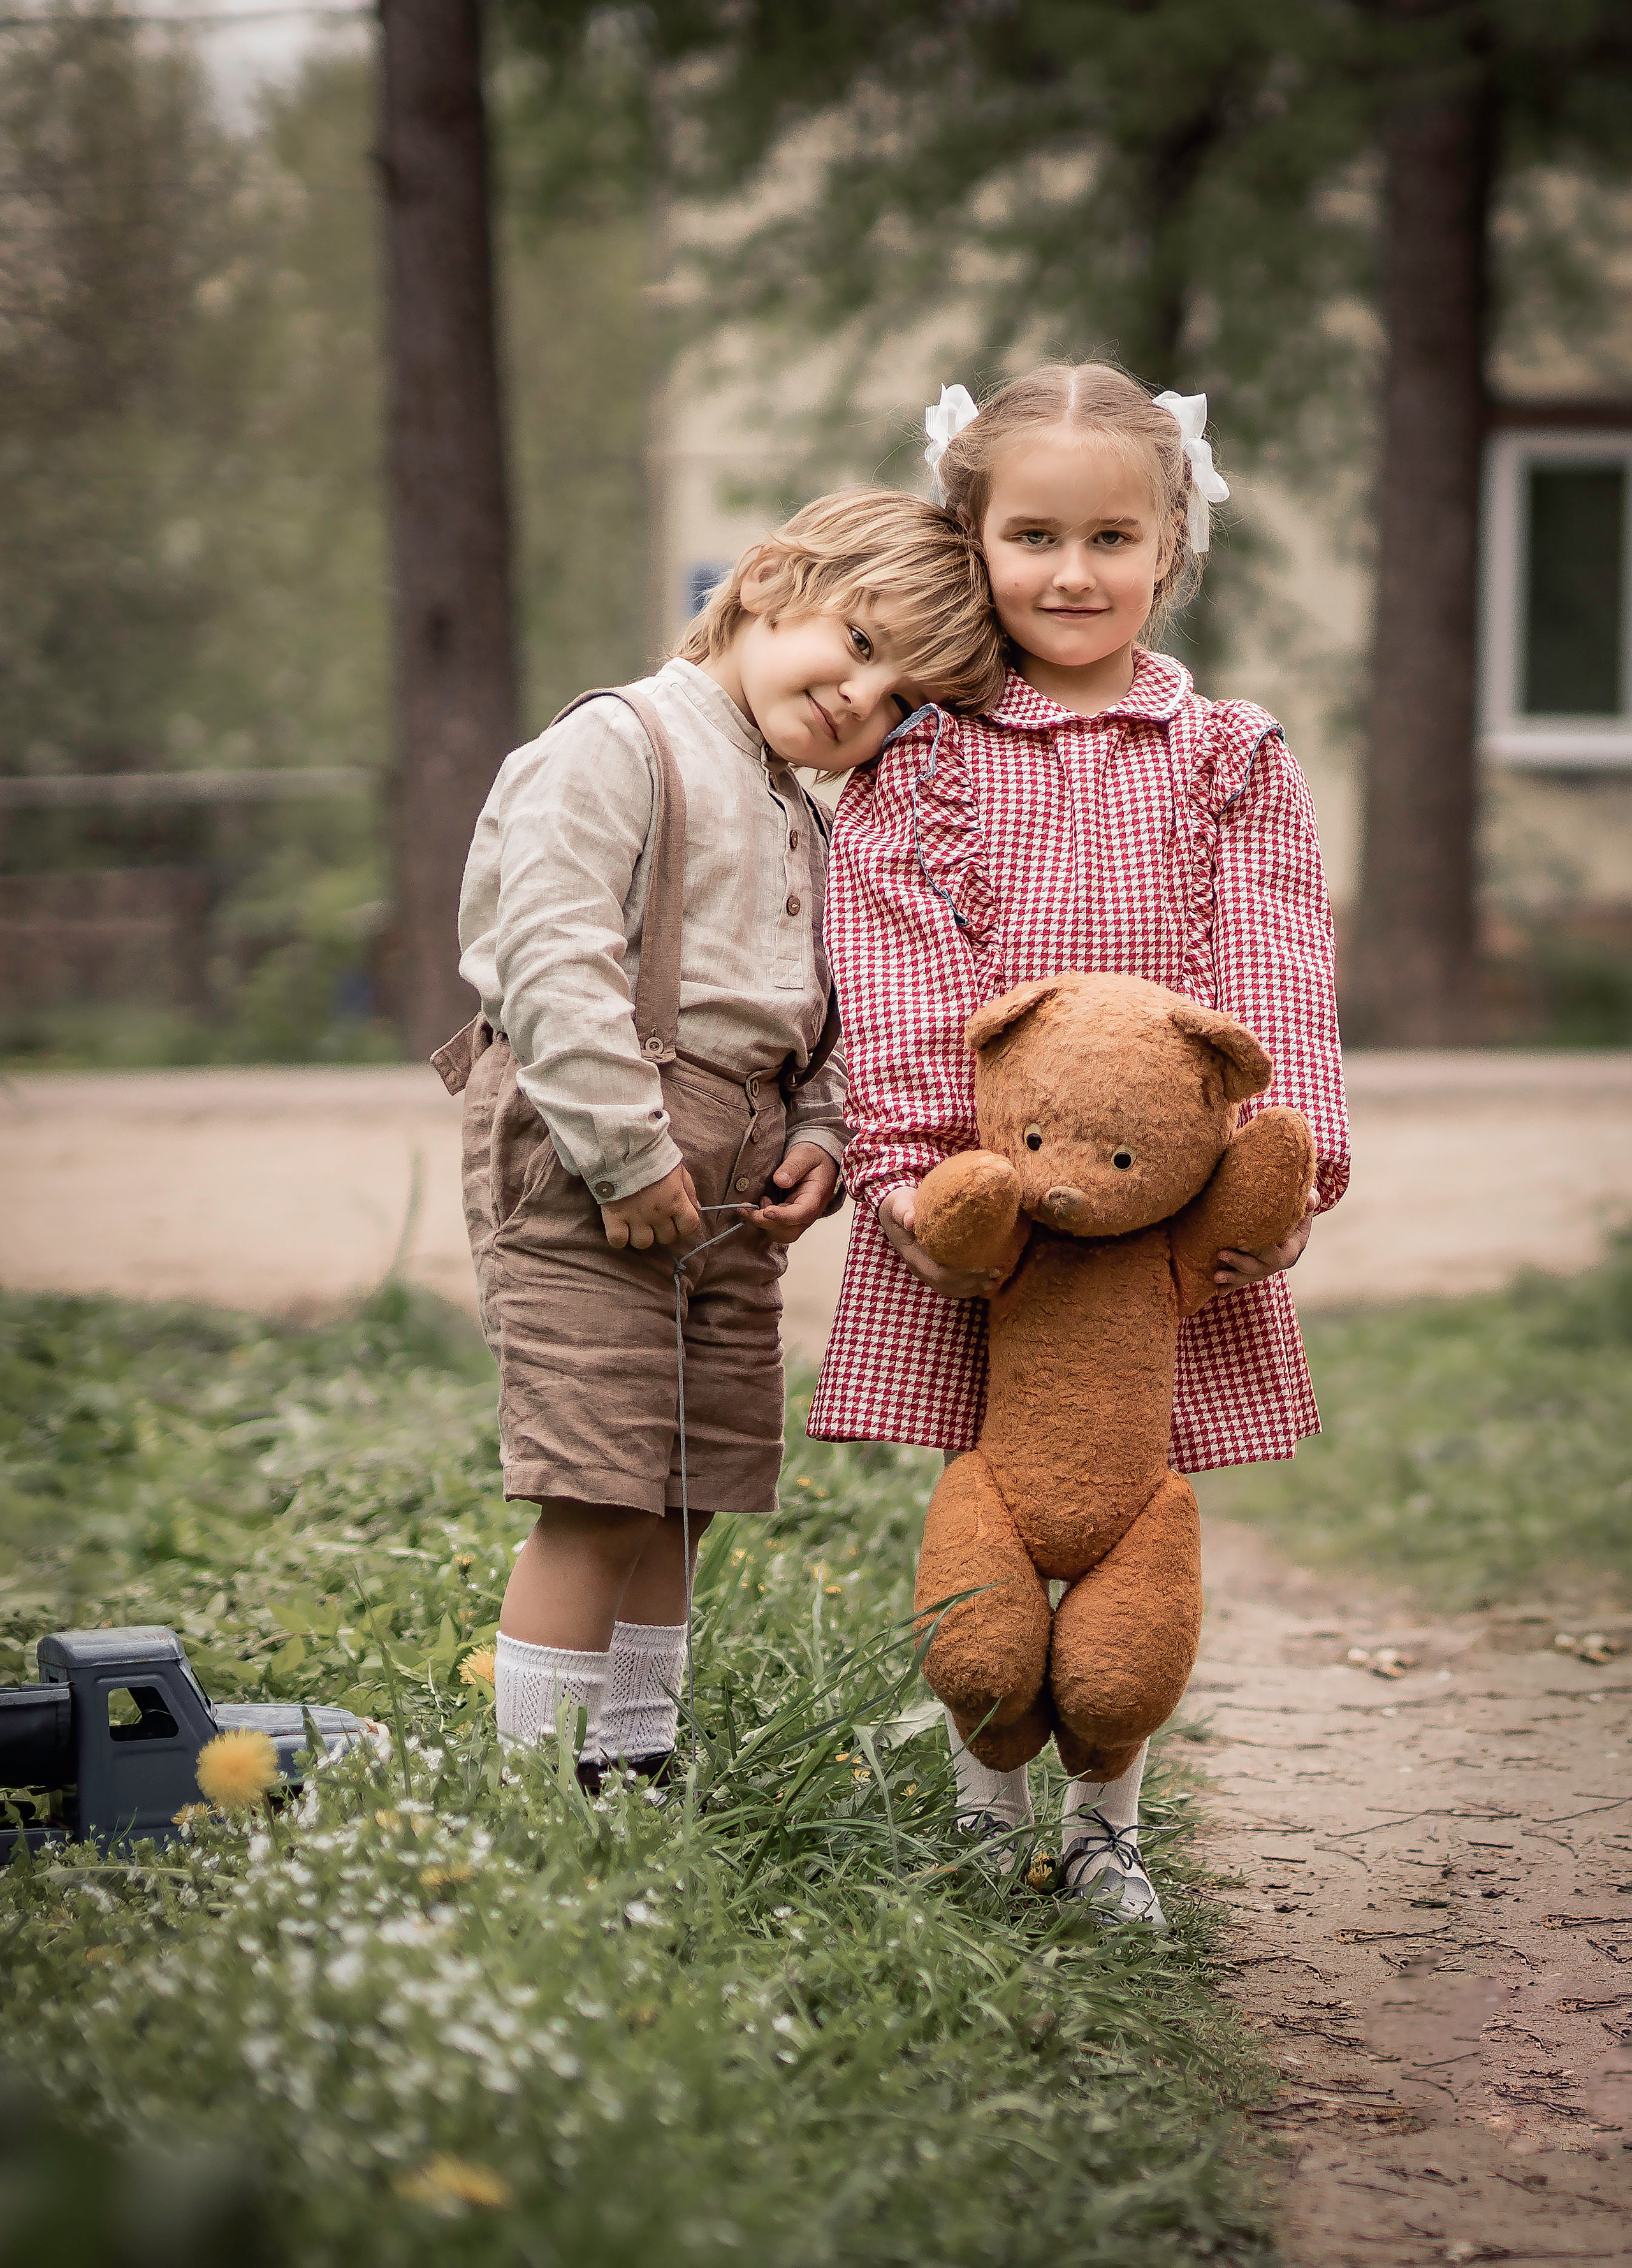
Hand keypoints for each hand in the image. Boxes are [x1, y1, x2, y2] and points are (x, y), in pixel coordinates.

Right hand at [600, 1162, 700, 1250]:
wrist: (623, 1145)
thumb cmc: (653, 1154)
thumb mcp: (678, 1168)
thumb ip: (689, 1189)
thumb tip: (697, 1209)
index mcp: (676, 1201)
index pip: (690, 1227)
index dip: (684, 1225)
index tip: (677, 1219)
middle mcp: (658, 1213)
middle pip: (667, 1238)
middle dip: (663, 1229)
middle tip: (654, 1217)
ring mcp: (636, 1217)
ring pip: (644, 1243)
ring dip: (642, 1235)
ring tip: (637, 1222)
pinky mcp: (614, 1217)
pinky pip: (618, 1241)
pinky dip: (620, 1238)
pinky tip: (620, 1227)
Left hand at [741, 1142, 839, 1245]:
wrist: (819, 1161)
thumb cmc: (813, 1156)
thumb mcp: (805, 1154)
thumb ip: (794, 1166)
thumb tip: (780, 1180)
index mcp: (816, 1198)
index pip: (801, 1214)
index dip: (782, 1216)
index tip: (766, 1211)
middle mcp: (808, 1213)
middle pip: (788, 1231)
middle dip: (764, 1223)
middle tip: (745, 1209)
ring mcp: (798, 1218)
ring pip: (780, 1233)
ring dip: (761, 1223)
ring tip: (749, 1206)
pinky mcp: (788, 1218)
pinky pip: (775, 1228)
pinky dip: (761, 1221)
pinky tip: (754, 1206)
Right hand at [878, 1185, 1026, 1300]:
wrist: (895, 1210)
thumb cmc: (901, 1205)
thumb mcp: (900, 1205)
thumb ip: (904, 1211)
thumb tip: (910, 1221)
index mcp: (914, 1257)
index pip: (939, 1274)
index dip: (962, 1274)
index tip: (983, 1266)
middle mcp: (919, 1269)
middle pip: (948, 1285)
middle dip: (973, 1282)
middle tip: (996, 1271)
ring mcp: (926, 1271)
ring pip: (951, 1289)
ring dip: (974, 1287)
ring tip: (996, 1279)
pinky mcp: (934, 1269)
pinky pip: (952, 1286)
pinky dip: (970, 1286)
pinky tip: (985, 1281)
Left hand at [1214, 1190, 1315, 1290]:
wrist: (1294, 1216)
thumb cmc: (1298, 1205)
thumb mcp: (1307, 1200)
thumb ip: (1309, 1200)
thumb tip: (1310, 1200)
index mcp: (1294, 1247)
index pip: (1278, 1255)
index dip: (1261, 1251)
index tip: (1242, 1244)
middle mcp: (1281, 1262)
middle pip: (1261, 1268)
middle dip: (1240, 1263)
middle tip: (1220, 1254)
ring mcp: (1269, 1267)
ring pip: (1250, 1276)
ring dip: (1233, 1277)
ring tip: (1215, 1276)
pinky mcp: (1258, 1268)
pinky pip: (1244, 1279)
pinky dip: (1232, 1285)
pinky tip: (1219, 1291)